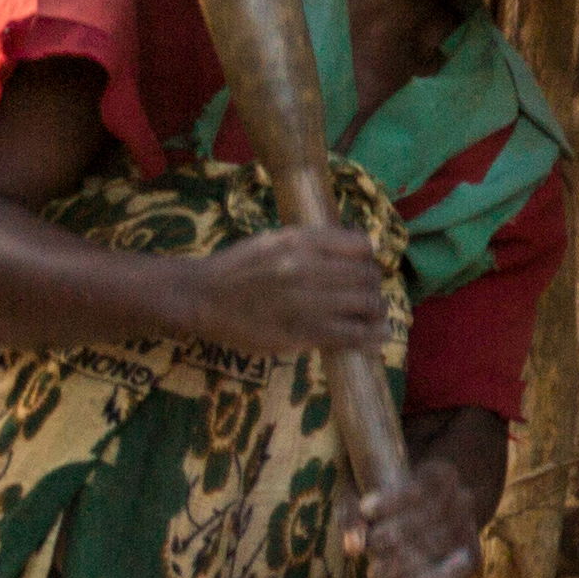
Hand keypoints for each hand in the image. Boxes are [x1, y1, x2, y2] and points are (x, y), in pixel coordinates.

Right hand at [174, 224, 398, 364]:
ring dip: (377, 312)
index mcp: (303, 241)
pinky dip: (370, 338)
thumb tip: (357, 250)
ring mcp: (307, 301)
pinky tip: (375, 338)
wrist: (202, 296)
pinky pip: (352, 336)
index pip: (362, 245)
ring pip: (368, 305)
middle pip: (368, 276)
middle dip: (373, 287)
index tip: (363, 269)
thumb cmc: (239, 268)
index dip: (368, 259)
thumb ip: (313, 243)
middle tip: (368, 296)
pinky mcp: (302, 333)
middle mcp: (309, 267)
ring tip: (373, 317)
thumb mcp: (275, 239)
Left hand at [340, 409, 504, 577]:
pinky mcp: (471, 557)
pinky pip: (458, 573)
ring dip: (404, 563)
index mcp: (441, 474)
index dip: (394, 500)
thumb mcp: (365, 490)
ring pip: (439, 547)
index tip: (366, 509)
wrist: (430, 509)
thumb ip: (353, 512)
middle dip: (395, 535)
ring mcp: (469, 529)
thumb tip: (352, 545)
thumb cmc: (386, 496)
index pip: (421, 486)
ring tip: (374, 573)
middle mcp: (462, 498)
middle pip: (429, 519)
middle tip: (370, 546)